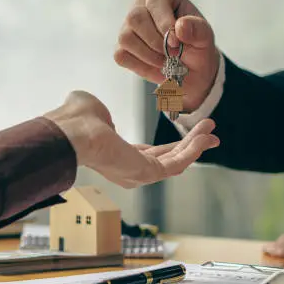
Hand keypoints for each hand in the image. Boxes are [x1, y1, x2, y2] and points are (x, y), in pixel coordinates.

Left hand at [44, 90, 218, 187]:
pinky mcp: (146, 173)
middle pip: (168, 158)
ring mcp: (138, 174)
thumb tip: (99, 111)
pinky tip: (206, 136)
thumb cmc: (75, 120)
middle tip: (210, 131)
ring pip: (176, 161)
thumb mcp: (93, 108)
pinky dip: (193, 149)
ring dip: (196, 144)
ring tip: (212, 127)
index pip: (151, 153)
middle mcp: (129, 170)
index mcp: (117, 155)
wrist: (71, 131)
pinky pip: (176, 163)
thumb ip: (102, 112)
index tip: (189, 133)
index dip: (172, 144)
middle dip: (192, 145)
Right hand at [114, 0, 220, 111]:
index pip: (156, 1)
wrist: (191, 70)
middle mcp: (141, 5)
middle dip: (155, 41)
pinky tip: (155, 65)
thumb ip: (197, 29)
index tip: (176, 42)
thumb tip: (180, 26)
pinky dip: (141, 65)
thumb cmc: (197, 46)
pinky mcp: (121, 47)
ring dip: (149, 55)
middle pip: (135, 18)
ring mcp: (128, 26)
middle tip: (173, 54)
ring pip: (126, 37)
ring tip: (166, 61)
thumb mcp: (205, 37)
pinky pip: (122, 55)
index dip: (164, 23)